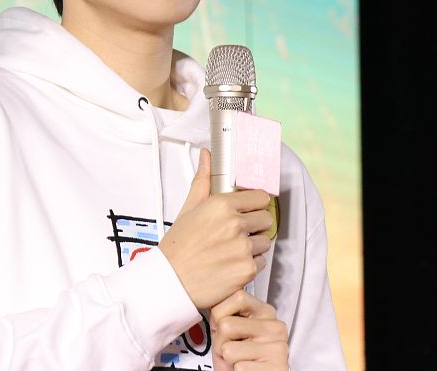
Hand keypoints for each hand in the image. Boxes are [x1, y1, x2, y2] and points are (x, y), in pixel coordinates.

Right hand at [159, 149, 272, 308]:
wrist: (170, 282)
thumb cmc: (178, 246)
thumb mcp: (188, 208)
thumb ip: (202, 180)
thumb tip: (206, 155)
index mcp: (222, 205)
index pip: (261, 198)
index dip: (254, 205)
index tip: (248, 211)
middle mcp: (235, 224)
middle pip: (266, 219)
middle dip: (255, 225)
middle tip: (237, 233)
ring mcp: (243, 248)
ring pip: (265, 241)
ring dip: (253, 246)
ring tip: (231, 250)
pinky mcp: (247, 270)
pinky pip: (261, 262)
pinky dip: (249, 265)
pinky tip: (231, 264)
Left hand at [210, 289, 288, 370]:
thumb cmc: (238, 357)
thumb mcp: (232, 329)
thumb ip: (227, 312)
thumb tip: (213, 297)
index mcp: (266, 312)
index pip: (238, 296)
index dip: (219, 314)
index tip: (222, 325)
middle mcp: (275, 328)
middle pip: (226, 324)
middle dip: (219, 341)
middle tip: (231, 348)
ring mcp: (277, 348)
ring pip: (228, 349)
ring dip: (226, 359)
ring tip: (238, 359)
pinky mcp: (275, 368)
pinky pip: (238, 367)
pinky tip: (247, 369)